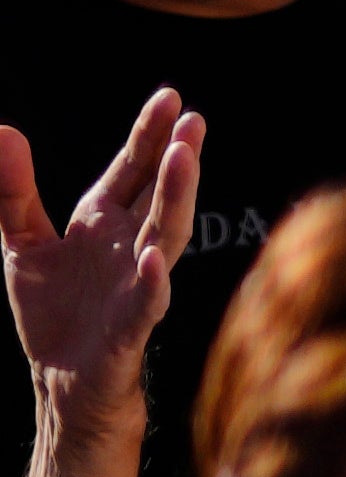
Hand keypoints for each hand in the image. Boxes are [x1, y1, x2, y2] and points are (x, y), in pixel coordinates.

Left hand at [0, 94, 197, 418]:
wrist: (61, 379)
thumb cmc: (52, 311)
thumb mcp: (21, 241)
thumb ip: (13, 190)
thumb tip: (2, 130)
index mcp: (105, 221)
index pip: (132, 169)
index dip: (150, 134)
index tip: (171, 97)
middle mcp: (129, 246)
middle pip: (158, 195)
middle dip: (176, 159)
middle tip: (195, 122)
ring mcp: (135, 284)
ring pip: (163, 236)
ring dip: (176, 200)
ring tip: (183, 161)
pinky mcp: (129, 327)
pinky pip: (147, 302)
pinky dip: (153, 281)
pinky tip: (154, 259)